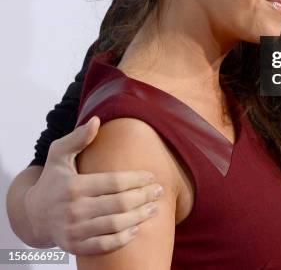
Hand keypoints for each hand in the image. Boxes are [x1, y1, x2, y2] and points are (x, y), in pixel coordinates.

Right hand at [24, 116, 163, 254]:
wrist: (33, 214)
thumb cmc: (52, 179)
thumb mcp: (59, 154)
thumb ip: (78, 138)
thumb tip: (96, 120)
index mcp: (73, 186)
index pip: (114, 182)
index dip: (136, 179)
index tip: (151, 176)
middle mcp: (73, 210)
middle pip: (119, 204)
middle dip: (144, 197)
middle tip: (159, 191)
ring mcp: (74, 231)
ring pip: (115, 225)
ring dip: (139, 217)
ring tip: (154, 208)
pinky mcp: (75, 247)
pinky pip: (104, 246)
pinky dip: (122, 239)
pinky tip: (136, 228)